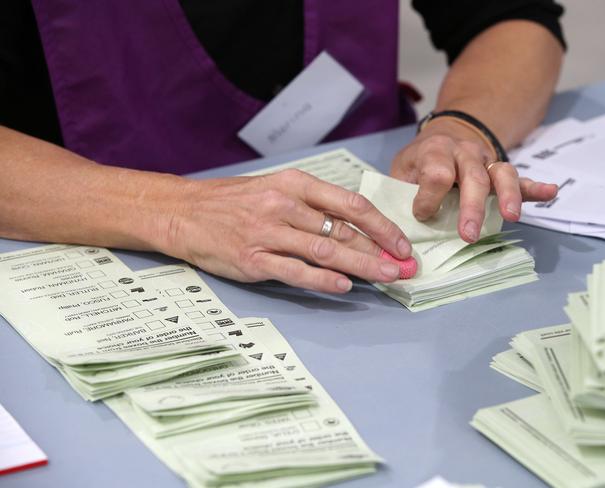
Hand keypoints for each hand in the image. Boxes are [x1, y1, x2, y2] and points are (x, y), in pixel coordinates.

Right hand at [161, 169, 411, 292]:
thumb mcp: (274, 190)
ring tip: (386, 277)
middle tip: (404, 266)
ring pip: (326, 251)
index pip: (350, 204)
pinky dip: (323, 280)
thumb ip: (312, 207)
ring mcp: (267, 233)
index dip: (381, 225)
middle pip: (344, 230)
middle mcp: (284, 205)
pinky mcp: (253, 259)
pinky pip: (295, 271)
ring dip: (361, 266)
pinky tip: (344, 286)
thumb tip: (355, 230)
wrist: (183, 211)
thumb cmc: (233, 201)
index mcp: (294, 184)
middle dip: (380, 250)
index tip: (401, 243)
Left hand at [391, 117, 557, 242]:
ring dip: (507, 196)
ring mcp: (485, 160)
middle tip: (468, 234)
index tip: (421, 213)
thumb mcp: (401, 171)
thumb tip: (402, 228)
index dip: (428, 198)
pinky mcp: (499, 172)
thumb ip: (401, 194)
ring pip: (501, 174)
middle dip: (471, 207)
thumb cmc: (417, 163)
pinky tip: (550, 192)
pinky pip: (519, 178)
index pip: (436, 173)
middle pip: (472, 177)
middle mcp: (463, 152)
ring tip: (511, 216)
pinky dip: (534, 187)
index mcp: (435, 151)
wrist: (440, 138)